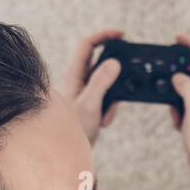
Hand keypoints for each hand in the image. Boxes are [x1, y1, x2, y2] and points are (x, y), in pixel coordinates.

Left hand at [62, 28, 123, 145]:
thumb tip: (114, 62)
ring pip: (105, 82)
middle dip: (114, 71)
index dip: (104, 35)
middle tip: (125, 75)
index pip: (88, 44)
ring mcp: (83, 91)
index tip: (122, 34)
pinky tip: (104, 121)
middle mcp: (77, 80)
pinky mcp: (88, 104)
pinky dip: (109, 108)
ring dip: (112, 95)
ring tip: (107, 113)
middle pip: (99, 61)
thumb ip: (101, 82)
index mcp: (73, 74)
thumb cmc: (71, 131)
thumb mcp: (90, 106)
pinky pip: (105, 98)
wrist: (64, 155)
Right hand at [169, 33, 189, 182]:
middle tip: (167, 79)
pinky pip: (186, 104)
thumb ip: (188, 88)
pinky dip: (179, 111)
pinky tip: (180, 126)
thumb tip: (179, 76)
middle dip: (180, 77)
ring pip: (188, 90)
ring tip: (178, 117)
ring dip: (178, 99)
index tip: (177, 36)